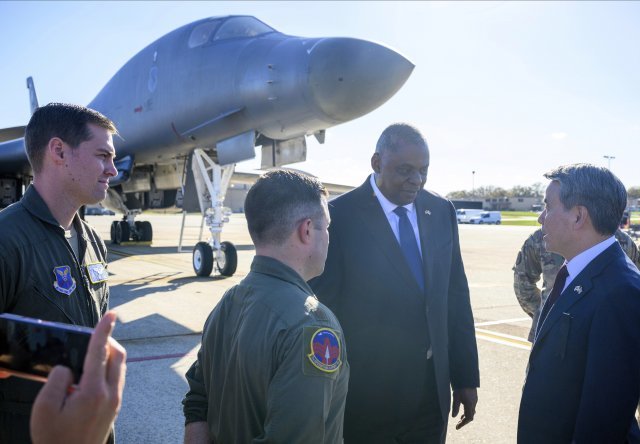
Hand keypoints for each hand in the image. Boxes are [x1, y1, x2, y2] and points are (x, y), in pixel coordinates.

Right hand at [30, 311, 126, 443]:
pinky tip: (94, 370)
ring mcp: (115, 402)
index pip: (100, 352)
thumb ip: (56, 380)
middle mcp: (110, 394)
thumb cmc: (54, 438)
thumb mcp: (44, 409)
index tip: (112, 314)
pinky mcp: (114, 408)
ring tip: (92, 351)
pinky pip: (117, 379)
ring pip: (120, 367)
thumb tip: (68, 367)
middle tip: (94, 334)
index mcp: (93, 392)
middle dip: (108, 340)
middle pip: (117, 356)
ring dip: (110, 354)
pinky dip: (109, 367)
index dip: (104, 330)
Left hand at [452, 387, 477, 429]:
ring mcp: (474, 400)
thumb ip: (455, 407)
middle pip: (471, 415)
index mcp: (470, 405)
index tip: (457, 427)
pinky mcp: (474, 396)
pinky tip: (464, 408)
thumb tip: (454, 417)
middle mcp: (474, 403)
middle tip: (458, 424)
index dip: (463, 423)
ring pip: (472, 411)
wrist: (467, 377)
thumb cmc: (460, 387)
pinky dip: (468, 410)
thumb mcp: (456, 397)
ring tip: (460, 417)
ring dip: (466, 415)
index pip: (468, 418)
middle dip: (464, 420)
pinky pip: (472, 406)